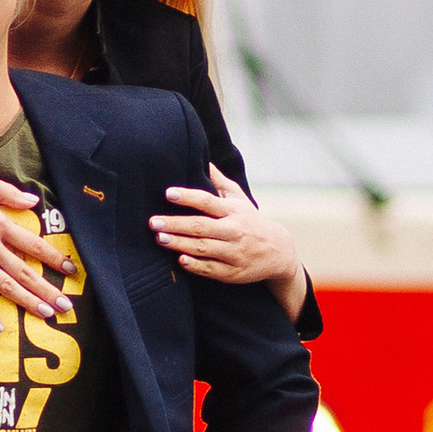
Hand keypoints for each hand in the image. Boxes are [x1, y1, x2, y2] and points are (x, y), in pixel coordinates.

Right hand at [0, 162, 73, 327]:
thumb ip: (10, 193)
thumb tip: (34, 200)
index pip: (34, 246)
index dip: (55, 259)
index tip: (71, 271)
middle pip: (24, 272)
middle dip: (47, 290)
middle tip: (66, 307)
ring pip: (4, 286)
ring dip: (26, 302)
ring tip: (45, 315)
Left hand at [151, 169, 301, 300]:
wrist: (278, 252)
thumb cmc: (250, 220)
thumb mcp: (239, 198)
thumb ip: (219, 181)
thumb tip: (203, 159)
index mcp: (233, 211)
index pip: (208, 202)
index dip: (188, 197)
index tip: (169, 193)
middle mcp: (233, 231)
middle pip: (201, 226)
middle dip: (176, 224)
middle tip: (153, 222)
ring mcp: (233, 252)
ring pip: (204, 248)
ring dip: (181, 244)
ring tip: (160, 239)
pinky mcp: (232, 272)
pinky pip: (211, 269)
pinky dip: (196, 265)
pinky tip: (180, 260)